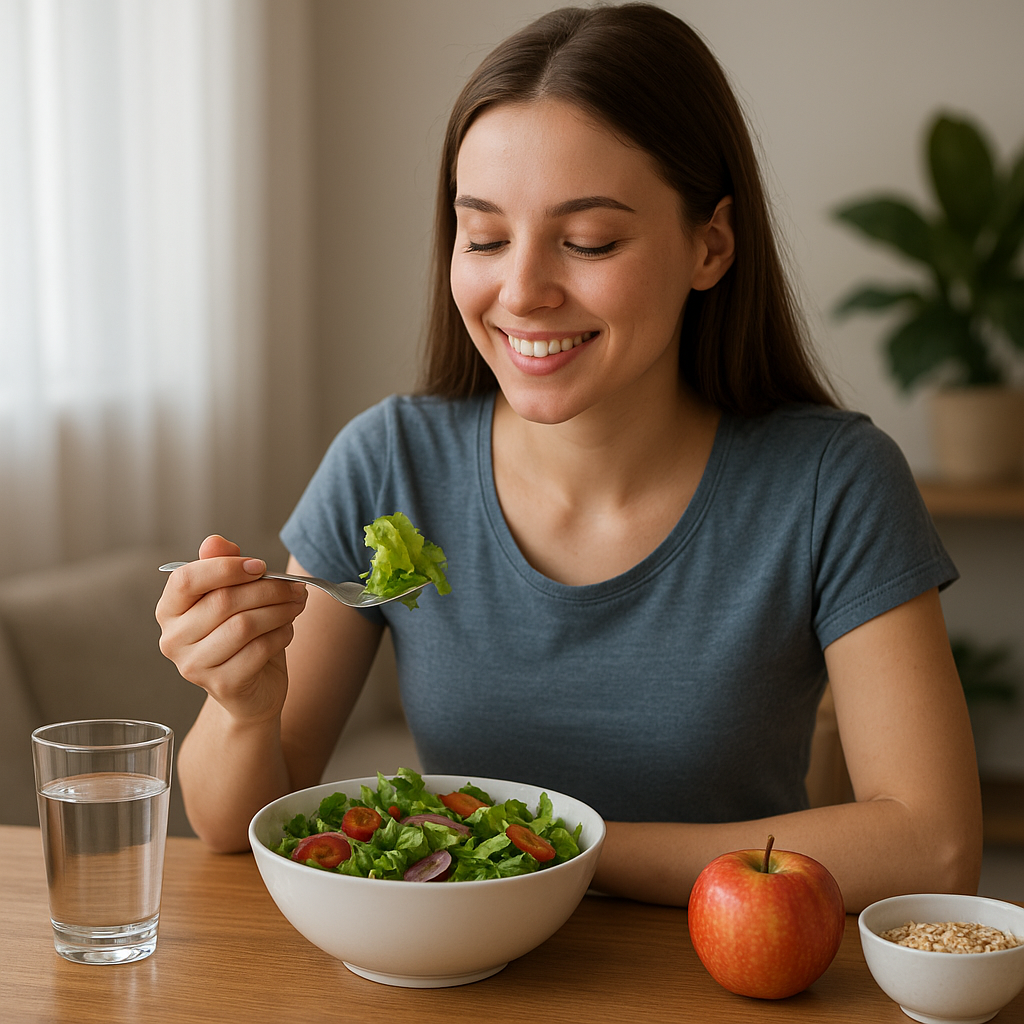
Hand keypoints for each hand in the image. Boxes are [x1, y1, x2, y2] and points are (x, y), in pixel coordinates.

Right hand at [156, 535, 307, 722]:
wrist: (252, 689)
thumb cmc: (241, 635)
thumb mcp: (233, 595)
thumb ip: (223, 566)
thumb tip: (215, 541)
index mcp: (169, 610)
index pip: (186, 579)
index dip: (226, 568)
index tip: (260, 566)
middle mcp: (173, 640)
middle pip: (223, 601)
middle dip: (268, 589)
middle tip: (295, 587)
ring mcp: (194, 666)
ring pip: (244, 625)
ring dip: (280, 610)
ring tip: (297, 604)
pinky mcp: (221, 685)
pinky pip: (258, 650)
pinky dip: (281, 635)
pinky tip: (288, 630)